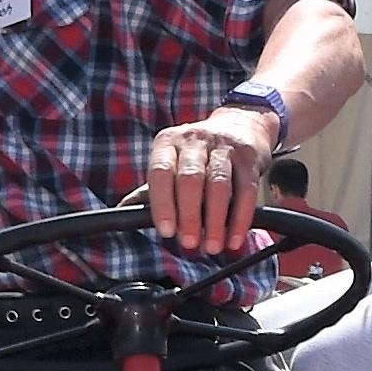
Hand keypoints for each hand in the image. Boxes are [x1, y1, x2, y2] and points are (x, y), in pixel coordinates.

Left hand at [141, 108, 271, 254]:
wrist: (241, 124)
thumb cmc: (198, 155)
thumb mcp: (171, 162)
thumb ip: (150, 188)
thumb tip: (122, 211)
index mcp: (168, 143)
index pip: (161, 173)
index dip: (163, 203)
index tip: (166, 231)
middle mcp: (194, 140)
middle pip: (190, 179)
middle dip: (189, 215)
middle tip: (190, 243)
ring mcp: (223, 146)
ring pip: (218, 185)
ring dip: (215, 221)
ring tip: (212, 246)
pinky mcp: (248, 157)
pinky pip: (245, 191)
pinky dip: (240, 219)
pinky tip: (234, 238)